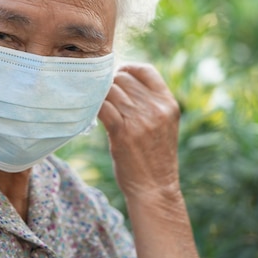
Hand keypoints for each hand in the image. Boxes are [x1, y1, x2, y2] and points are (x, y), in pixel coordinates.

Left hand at [98, 63, 180, 200]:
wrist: (155, 189)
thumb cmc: (155, 157)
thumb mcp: (164, 125)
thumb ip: (150, 103)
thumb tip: (121, 81)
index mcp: (168, 103)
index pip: (146, 70)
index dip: (128, 68)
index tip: (117, 75)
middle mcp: (155, 108)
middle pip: (123, 78)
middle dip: (109, 83)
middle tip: (100, 95)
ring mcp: (140, 119)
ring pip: (109, 90)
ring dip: (98, 95)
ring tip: (93, 103)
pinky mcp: (122, 132)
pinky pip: (101, 106)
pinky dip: (92, 105)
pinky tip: (89, 113)